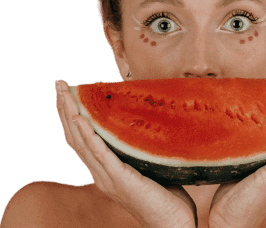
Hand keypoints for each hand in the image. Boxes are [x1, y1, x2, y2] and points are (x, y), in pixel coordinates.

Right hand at [55, 80, 197, 227]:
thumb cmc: (164, 195)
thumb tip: (142, 122)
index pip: (82, 138)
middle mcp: (101, 173)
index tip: (68, 92)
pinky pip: (100, 155)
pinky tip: (80, 119)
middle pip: (75, 136)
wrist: (173, 224)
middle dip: (65, 108)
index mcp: (105, 169)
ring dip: (71, 115)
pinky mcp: (120, 180)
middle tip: (59, 84)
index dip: (72, 115)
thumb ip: (137, 147)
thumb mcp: (146, 164)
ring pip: (82, 142)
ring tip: (64, 93)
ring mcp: (108, 177)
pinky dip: (88, 136)